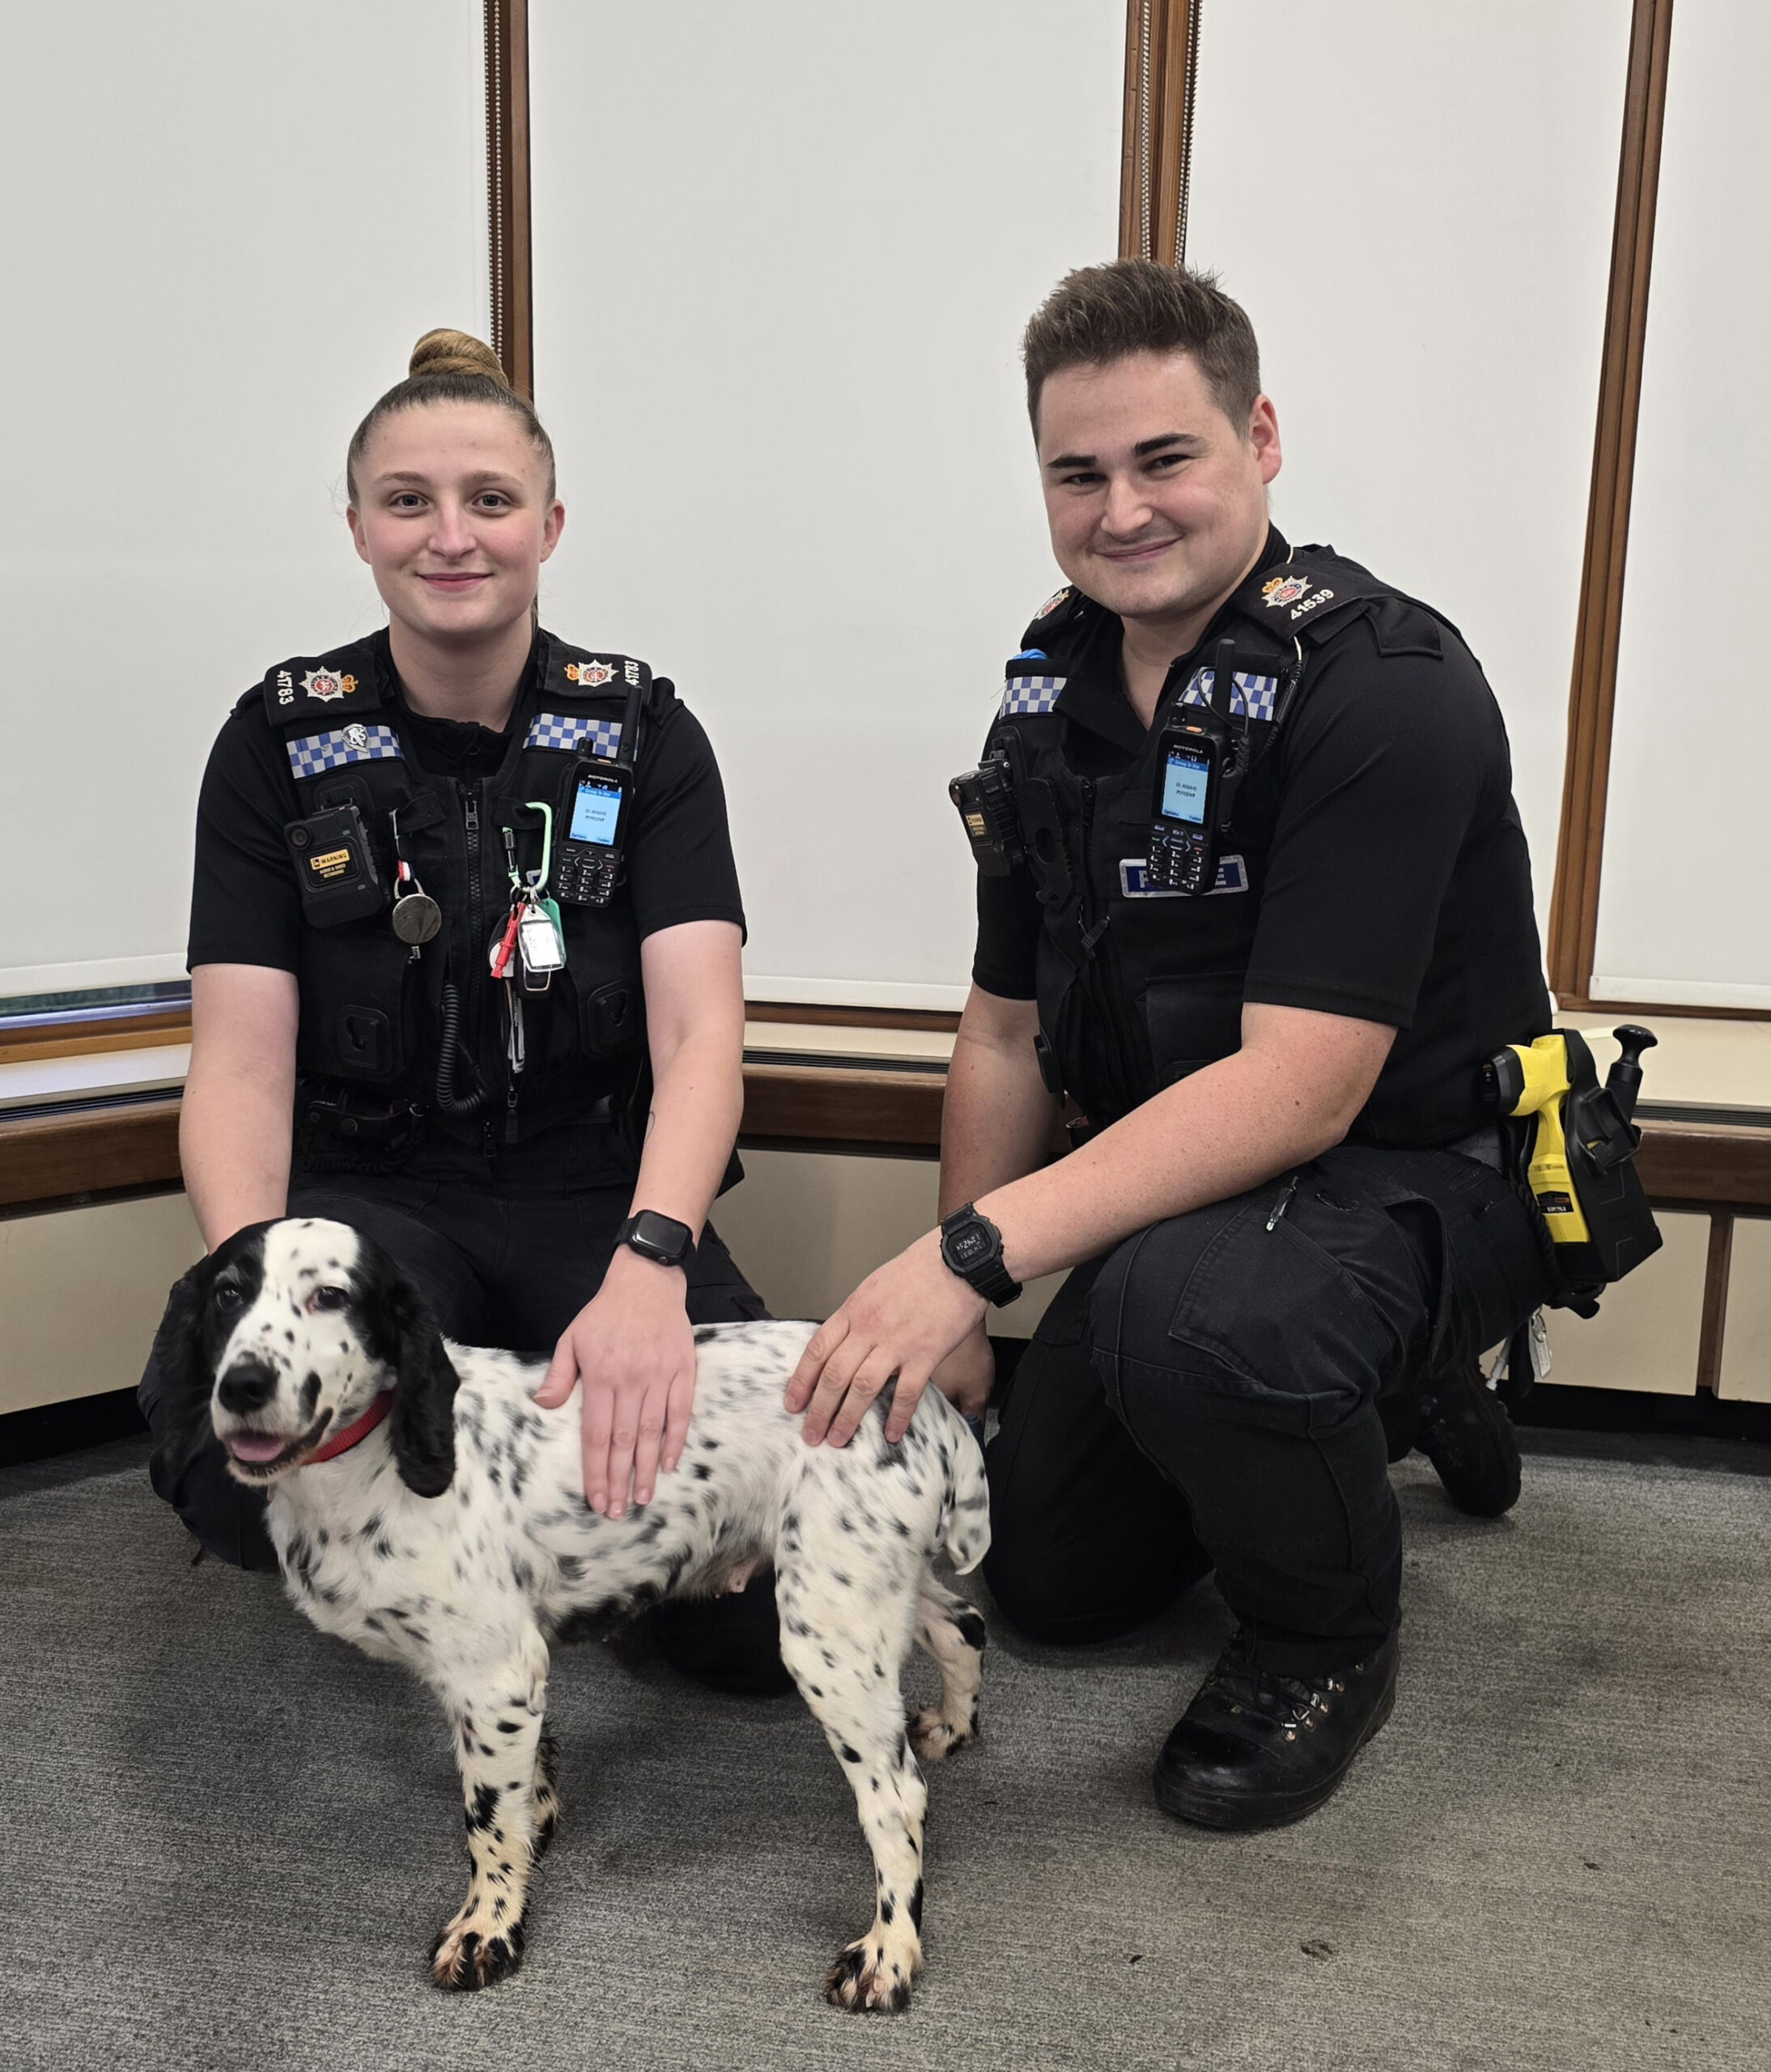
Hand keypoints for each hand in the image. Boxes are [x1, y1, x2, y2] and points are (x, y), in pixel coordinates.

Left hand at [531, 1247, 695, 1514]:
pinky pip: (681, 1411)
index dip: (597, 1470)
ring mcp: (660, 1375)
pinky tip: (669, 1463)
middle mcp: (631, 1378)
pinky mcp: (683, 1369)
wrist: (647, 1281)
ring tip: (643, 1497)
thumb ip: (559, 1374)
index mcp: (601, 1375)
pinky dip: (676, 1439)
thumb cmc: (605, 1313)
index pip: (597, 1434)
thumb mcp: (572, 1338)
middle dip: (620, 1479)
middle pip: (625, 1440)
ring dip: (647, 1468)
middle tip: (618, 1511)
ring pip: (653, 1431)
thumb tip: (543, 1404)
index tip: (596, 1498)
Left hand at [785, 1231, 986, 1447]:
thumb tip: (845, 1343)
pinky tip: (892, 1434)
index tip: (792, 1403)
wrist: (956, 1262)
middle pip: (834, 1375)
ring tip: (839, 1440)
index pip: (817, 1350)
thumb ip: (858, 1316)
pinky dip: (898, 1417)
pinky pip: (907, 1393)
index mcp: (854, 1310)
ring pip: (863, 1388)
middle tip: (811, 1434)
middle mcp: (869, 1328)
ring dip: (848, 1418)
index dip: (801, 1381)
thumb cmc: (918, 1270)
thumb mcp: (874, 1286)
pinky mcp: (925, 1354)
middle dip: (819, 1410)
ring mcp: (896, 1343)